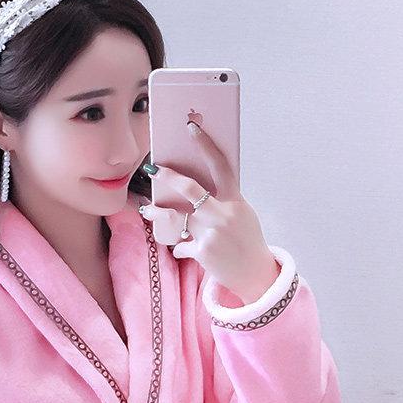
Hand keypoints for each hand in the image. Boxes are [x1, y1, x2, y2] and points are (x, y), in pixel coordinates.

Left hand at [139, 121, 279, 303]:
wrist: (255, 274)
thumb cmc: (247, 242)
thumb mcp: (242, 216)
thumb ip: (223, 202)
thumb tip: (198, 192)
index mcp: (235, 200)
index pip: (220, 166)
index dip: (205, 145)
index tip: (191, 128)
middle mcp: (223, 214)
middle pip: (190, 189)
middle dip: (168, 177)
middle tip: (152, 169)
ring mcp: (212, 233)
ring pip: (175, 217)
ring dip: (157, 212)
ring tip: (146, 209)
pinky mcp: (203, 251)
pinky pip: (182, 245)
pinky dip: (181, 247)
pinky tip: (183, 249)